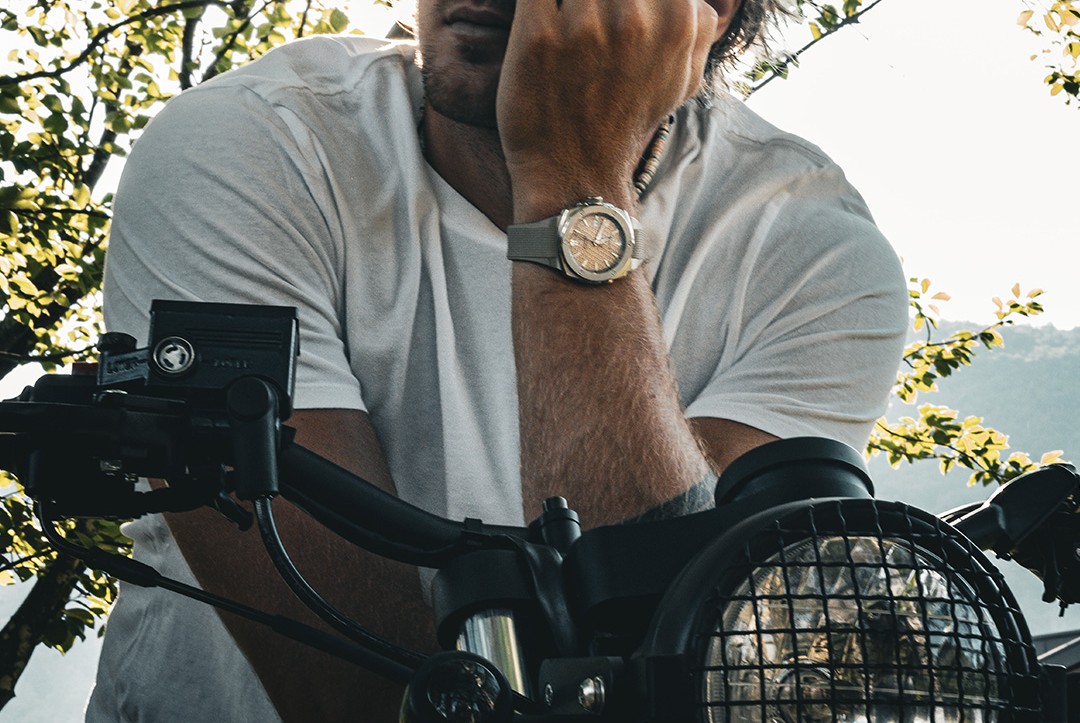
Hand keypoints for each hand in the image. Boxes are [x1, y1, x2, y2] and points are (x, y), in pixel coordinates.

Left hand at [497, 0, 724, 220]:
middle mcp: (633, 17)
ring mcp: (584, 25)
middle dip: (598, 3)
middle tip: (589, 27)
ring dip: (568, 5)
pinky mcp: (537, 35)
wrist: (578, 175)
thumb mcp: (684, 79)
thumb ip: (696, 24)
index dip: (627, 0)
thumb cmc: (628, 123)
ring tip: (567, 30)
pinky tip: (543, 23)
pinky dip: (539, 4)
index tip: (615, 14)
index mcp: (677, 19)